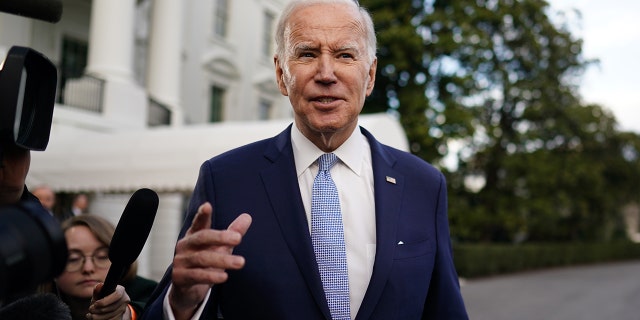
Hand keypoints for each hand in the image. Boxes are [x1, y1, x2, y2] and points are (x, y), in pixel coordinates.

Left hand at [88, 283, 130, 319]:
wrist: (110, 304)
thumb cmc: (103, 297)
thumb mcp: (100, 293)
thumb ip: (98, 290)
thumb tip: (99, 286)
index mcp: (121, 290)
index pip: (117, 295)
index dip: (105, 301)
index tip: (95, 304)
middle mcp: (124, 299)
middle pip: (113, 307)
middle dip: (99, 310)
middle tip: (90, 309)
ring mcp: (123, 309)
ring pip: (111, 315)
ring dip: (98, 317)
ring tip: (91, 315)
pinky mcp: (121, 316)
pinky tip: (94, 318)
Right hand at [169, 202, 251, 318]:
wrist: (186, 289)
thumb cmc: (205, 262)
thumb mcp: (219, 247)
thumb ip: (232, 232)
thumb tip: (248, 217)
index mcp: (194, 235)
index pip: (198, 223)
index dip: (202, 215)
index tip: (207, 206)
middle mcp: (185, 245)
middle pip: (202, 238)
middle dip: (220, 237)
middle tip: (238, 238)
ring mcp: (181, 261)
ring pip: (202, 258)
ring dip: (223, 260)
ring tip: (241, 262)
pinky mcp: (180, 277)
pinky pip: (197, 275)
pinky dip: (211, 276)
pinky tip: (224, 276)